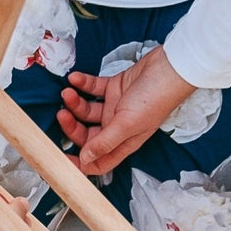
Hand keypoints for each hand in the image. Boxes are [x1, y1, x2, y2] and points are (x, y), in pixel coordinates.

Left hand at [58, 45, 196, 176]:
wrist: (172, 66)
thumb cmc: (156, 97)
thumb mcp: (128, 124)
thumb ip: (105, 142)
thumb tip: (85, 160)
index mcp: (124, 142)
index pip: (98, 162)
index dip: (79, 164)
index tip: (59, 159)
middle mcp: (118, 127)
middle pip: (86, 135)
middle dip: (72, 127)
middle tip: (62, 114)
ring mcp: (115, 107)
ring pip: (86, 111)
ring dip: (74, 103)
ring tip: (67, 93)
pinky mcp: (114, 88)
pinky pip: (92, 89)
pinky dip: (82, 85)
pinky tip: (74, 78)